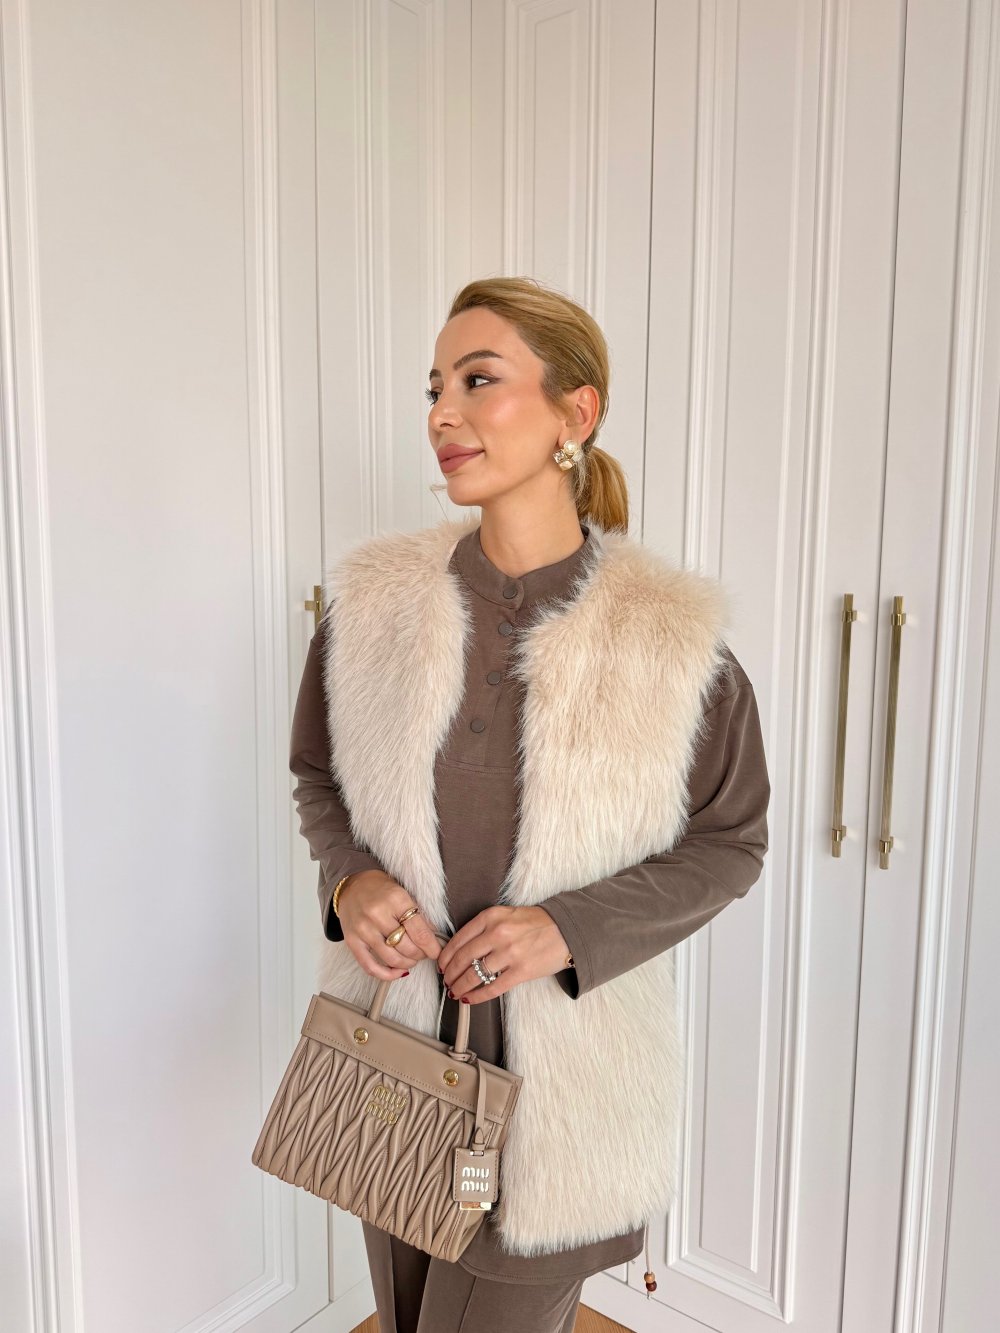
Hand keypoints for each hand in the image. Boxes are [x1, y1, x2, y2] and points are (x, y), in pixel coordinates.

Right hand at [337, 870, 442, 979]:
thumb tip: (434, 939)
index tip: (436, 951)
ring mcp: (363, 929)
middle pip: (407, 947)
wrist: (352, 884)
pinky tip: (397, 971)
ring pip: (391, 958)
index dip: (432, 947)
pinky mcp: (352, 941)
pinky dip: (387, 974)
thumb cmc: (381, 889)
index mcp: (395, 899)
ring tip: (411, 959)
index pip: (419, 931)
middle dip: (420, 954)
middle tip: (424, 953)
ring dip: (407, 963)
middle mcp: (377, 914)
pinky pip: (370, 966)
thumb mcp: (404, 894)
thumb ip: (419, 915)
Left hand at [437, 905, 570, 1004]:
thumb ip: (485, 927)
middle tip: (446, 981)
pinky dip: (478, 996)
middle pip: (463, 958)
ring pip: (474, 975)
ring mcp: (510, 953)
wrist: (566, 929)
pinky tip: (470, 999)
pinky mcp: (521, 971)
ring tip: (455, 992)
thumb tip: (462, 948)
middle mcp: (498, 933)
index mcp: (492, 917)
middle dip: (450, 973)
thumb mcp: (507, 914)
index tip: (441, 964)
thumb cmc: (536, 922)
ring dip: (460, 986)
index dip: (446, 956)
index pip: (459, 939)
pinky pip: (492, 987)